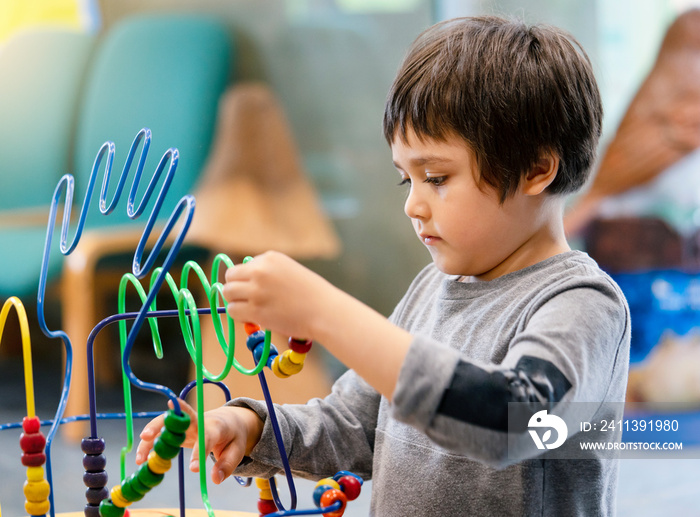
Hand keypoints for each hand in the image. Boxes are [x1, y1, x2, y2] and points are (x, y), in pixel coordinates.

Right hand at [135, 398, 263, 484]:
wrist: (228, 420)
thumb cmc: (232, 436)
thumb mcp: (237, 449)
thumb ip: (227, 464)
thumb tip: (214, 479)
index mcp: (216, 427)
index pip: (207, 438)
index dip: (200, 453)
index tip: (193, 469)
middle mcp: (198, 421)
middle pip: (179, 418)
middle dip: (162, 424)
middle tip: (146, 436)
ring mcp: (185, 423)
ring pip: (165, 423)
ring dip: (151, 436)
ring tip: (140, 458)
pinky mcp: (176, 428)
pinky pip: (161, 432)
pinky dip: (150, 444)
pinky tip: (142, 458)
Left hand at [223, 251, 335, 339]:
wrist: (325, 311)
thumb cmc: (313, 294)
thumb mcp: (290, 271)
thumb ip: (269, 273)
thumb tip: (245, 284)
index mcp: (270, 258)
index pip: (244, 266)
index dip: (248, 280)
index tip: (260, 291)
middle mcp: (260, 271)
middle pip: (230, 277)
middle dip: (236, 289)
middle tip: (247, 301)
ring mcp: (256, 290)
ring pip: (228, 293)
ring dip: (236, 302)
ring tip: (250, 310)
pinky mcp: (255, 310)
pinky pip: (233, 310)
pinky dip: (238, 316)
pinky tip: (252, 318)